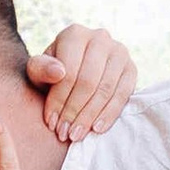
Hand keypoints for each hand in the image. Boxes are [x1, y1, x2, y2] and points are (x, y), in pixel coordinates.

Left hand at [28, 24, 137, 141]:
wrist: (75, 72)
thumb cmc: (52, 73)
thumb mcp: (38, 71)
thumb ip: (40, 70)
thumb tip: (59, 72)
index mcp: (75, 34)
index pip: (68, 72)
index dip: (59, 100)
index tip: (51, 123)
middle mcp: (100, 37)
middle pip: (88, 82)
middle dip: (74, 111)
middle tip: (65, 134)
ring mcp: (119, 52)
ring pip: (106, 89)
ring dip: (90, 116)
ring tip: (77, 135)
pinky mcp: (131, 68)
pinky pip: (123, 94)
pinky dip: (110, 114)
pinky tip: (97, 129)